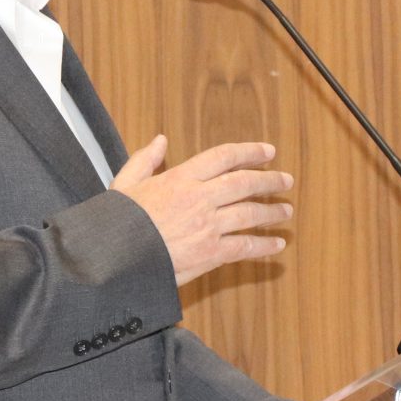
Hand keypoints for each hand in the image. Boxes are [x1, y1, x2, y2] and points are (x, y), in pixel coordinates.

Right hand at [111, 135, 293, 286]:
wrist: (115, 259)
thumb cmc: (117, 223)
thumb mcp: (125, 184)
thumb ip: (145, 160)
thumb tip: (160, 141)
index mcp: (180, 177)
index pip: (224, 157)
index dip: (250, 151)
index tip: (268, 151)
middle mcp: (199, 198)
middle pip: (245, 183)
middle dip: (270, 180)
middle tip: (286, 181)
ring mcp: (208, 226)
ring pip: (250, 214)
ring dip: (272, 212)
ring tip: (286, 211)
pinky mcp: (210, 253)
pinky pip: (245, 247)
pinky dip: (264, 246)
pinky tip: (277, 245)